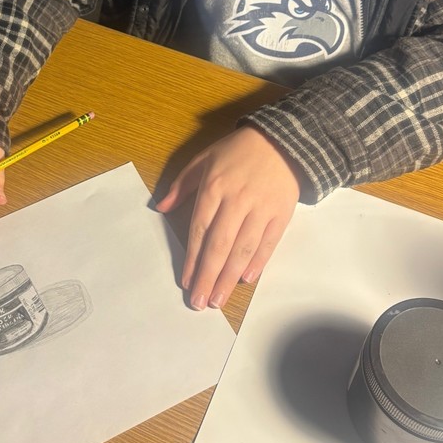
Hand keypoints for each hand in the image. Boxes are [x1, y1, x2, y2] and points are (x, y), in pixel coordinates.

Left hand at [156, 126, 300, 309]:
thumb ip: (182, 185)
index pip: (200, 230)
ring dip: (229, 277)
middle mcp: (236, 201)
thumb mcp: (203, 158)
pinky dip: (258, 262)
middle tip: (200, 302)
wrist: (283, 140)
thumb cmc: (237, 151)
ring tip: (219, 299)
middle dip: (208, 276)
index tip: (186, 282)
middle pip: (220, 245)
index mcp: (214, 188)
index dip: (192, 259)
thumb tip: (160, 207)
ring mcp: (261, 209)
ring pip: (243, 249)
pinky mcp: (281, 214)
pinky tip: (246, 279)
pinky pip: (268, 243)